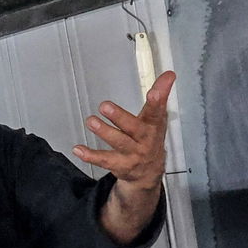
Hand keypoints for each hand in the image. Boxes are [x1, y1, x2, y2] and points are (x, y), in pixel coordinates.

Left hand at [72, 70, 174, 190]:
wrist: (148, 173)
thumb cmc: (150, 139)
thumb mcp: (157, 117)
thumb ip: (160, 94)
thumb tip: (169, 74)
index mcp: (154, 126)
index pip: (157, 112)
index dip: (157, 102)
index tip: (154, 93)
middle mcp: (144, 141)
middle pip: (133, 128)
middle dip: (119, 117)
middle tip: (105, 106)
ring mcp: (132, 154)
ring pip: (118, 143)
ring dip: (104, 132)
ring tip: (91, 121)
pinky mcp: (119, 165)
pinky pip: (104, 160)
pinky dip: (90, 155)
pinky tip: (78, 149)